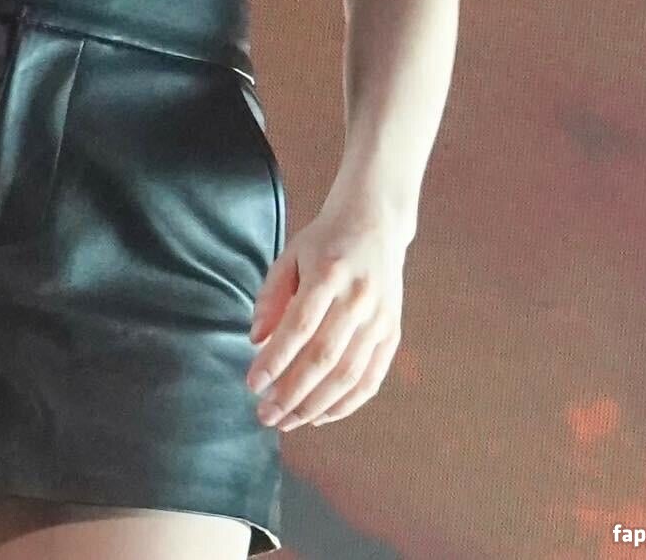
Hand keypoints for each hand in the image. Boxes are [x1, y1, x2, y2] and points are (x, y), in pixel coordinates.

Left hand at [244, 201, 406, 429]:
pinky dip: (346, 404)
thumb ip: (271, 296)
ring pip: (348, 374)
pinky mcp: (392, 333)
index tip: (252, 385)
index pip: (299, 326)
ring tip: (287, 422)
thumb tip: (255, 341)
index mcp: (329, 273)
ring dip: (315, 405)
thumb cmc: (324, 242)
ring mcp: (380, 318)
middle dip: (292, 393)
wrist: (375, 223)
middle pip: (324, 357)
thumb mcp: (290, 255)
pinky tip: (320, 416)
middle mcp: (358, 298)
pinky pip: (371, 378)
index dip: (275, 360)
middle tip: (266, 415)